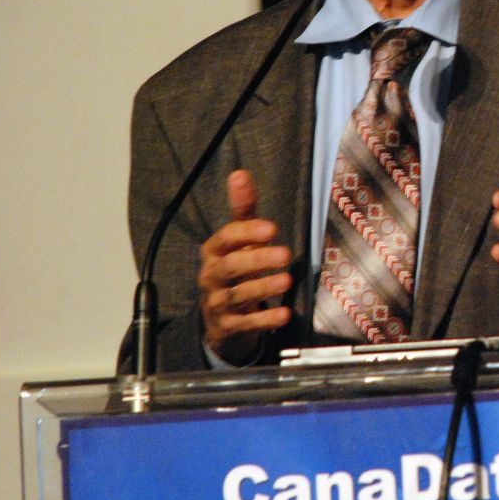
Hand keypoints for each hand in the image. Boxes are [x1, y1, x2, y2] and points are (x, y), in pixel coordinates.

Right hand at [198, 170, 292, 363]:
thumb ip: (243, 210)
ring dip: (263, 287)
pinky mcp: (227, 326)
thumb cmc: (235, 268)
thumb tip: (240, 174)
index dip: (246, 232)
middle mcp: (211, 276)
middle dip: (257, 260)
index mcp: (213, 251)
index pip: (225, 238)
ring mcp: (216, 302)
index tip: (271, 229)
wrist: (220, 317)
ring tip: (287, 281)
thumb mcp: (239, 240)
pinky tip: (285, 314)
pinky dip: (264, 320)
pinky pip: (245, 323)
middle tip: (286, 255)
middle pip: (231, 267)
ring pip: (237, 295)